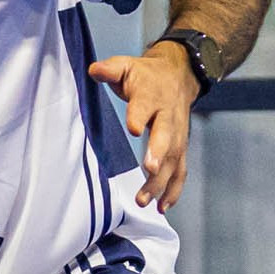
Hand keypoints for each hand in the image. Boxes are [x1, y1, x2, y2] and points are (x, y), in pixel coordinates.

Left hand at [86, 39, 196, 212]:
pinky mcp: (180, 148)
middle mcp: (168, 117)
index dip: (140, 116)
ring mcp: (177, 135)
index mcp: (152, 96)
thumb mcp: (127, 66)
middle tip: (149, 169)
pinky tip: (162, 207)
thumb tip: (94, 70)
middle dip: (158, 154)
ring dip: (160, 182)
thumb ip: (110, 69)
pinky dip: (173, 190)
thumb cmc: (147, 76)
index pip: (145, 107)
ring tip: (144, 201)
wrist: (179, 76)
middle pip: (166, 137)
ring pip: (172, 160)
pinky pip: (180, 171)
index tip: (133, 128)